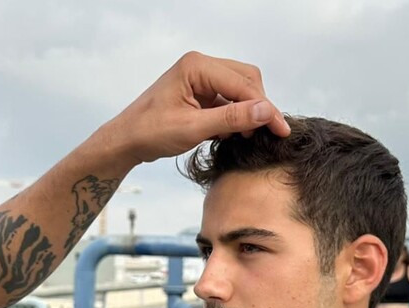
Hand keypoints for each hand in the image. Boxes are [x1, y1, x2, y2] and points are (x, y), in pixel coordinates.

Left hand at [110, 51, 289, 164]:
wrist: (127, 140)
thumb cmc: (151, 132)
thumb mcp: (193, 128)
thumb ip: (230, 119)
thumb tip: (265, 112)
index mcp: (197, 66)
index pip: (243, 84)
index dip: (265, 108)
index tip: (281, 130)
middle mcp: (200, 65)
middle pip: (246, 80)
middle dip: (259, 106)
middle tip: (270, 133)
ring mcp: (200, 78)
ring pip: (240, 89)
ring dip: (248, 111)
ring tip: (250, 136)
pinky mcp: (200, 91)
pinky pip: (228, 99)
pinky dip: (236, 115)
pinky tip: (235, 133)